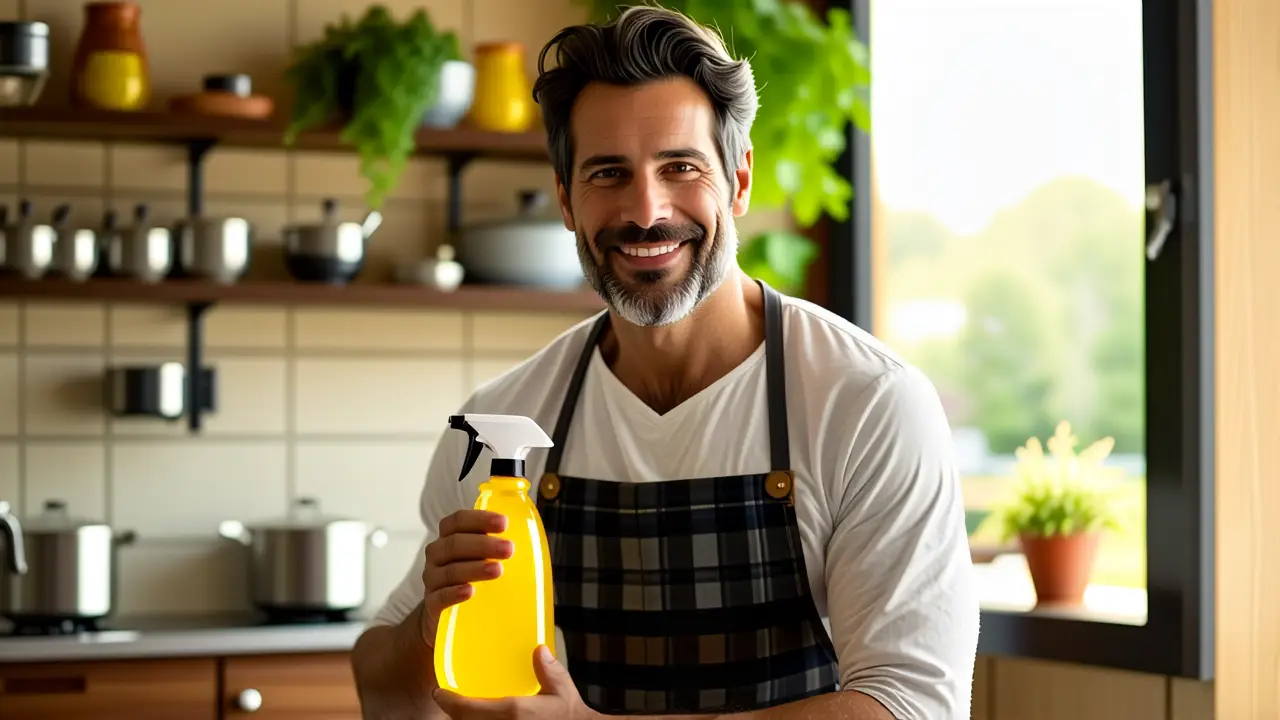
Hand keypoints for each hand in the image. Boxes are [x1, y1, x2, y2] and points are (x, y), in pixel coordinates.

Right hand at [419, 509, 512, 647]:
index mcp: (449, 538)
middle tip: (508, 549)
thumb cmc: (472, 580)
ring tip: (497, 570)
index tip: (503, 523)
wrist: (449, 618)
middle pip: (454, 544)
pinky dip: (454, 593)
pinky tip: (469, 592)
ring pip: (450, 570)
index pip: (457, 521)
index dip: (479, 519)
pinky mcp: (432, 605)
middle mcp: (437, 556)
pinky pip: (440, 597)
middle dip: (483, 544)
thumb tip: (533, 540)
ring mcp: (432, 580)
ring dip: (474, 568)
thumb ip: (497, 548)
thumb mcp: (484, 560)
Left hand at [433, 645, 598, 719]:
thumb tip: (538, 649)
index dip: (448, 701)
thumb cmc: (571, 715)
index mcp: (512, 712)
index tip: (440, 692)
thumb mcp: (561, 689)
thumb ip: (548, 668)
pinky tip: (480, 718)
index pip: (466, 709)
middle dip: (453, 712)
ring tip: (462, 710)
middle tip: (448, 699)